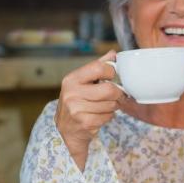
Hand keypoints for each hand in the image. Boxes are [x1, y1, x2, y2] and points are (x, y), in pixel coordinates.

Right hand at [55, 50, 124, 167]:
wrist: (65, 129)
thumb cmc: (77, 101)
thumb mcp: (83, 81)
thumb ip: (98, 66)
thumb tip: (113, 53)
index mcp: (72, 79)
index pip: (99, 68)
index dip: (111, 72)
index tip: (112, 77)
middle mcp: (72, 93)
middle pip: (109, 89)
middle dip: (117, 93)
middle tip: (116, 95)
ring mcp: (77, 109)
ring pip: (111, 104)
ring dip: (113, 106)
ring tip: (104, 106)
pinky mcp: (85, 122)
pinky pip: (108, 116)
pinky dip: (109, 116)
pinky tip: (100, 115)